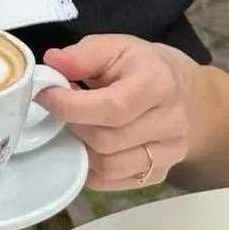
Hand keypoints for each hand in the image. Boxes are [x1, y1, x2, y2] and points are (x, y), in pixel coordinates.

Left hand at [36, 35, 196, 190]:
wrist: (183, 92)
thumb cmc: (142, 67)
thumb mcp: (115, 48)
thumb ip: (82, 55)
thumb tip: (53, 62)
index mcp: (158, 85)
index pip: (111, 108)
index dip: (70, 106)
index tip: (45, 96)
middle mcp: (170, 123)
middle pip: (106, 140)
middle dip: (74, 126)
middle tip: (62, 111)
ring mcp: (168, 153)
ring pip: (108, 166)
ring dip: (81, 149)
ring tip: (76, 128)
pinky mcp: (159, 174)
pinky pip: (112, 182)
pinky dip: (91, 168)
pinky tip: (87, 146)